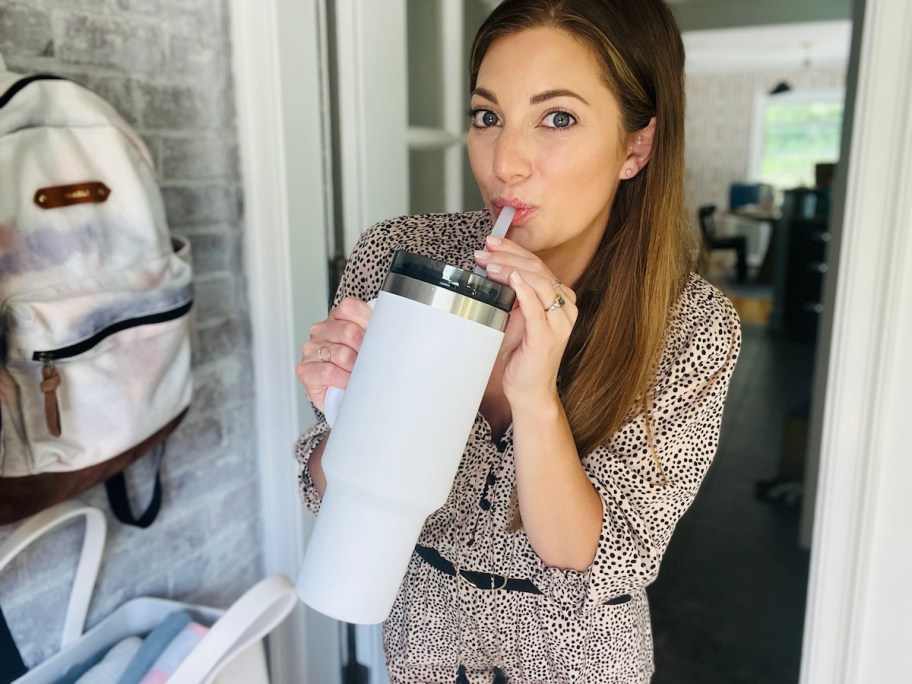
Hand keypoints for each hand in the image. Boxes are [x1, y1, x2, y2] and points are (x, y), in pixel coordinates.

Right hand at [295, 297, 372, 412]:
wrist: (343, 397)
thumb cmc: (357, 369)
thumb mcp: (370, 346)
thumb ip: (379, 333)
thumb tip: (394, 332)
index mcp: (337, 318)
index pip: (350, 308)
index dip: (367, 323)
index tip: (377, 339)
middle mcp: (321, 330)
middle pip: (349, 332)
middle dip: (365, 351)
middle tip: (371, 363)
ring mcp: (311, 349)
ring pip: (341, 354)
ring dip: (355, 369)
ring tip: (359, 375)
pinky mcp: (305, 369)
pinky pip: (328, 372)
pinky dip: (343, 380)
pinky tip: (347, 383)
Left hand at [474, 237, 577, 406]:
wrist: (530, 389)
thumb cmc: (522, 355)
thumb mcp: (517, 318)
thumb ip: (513, 296)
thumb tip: (490, 271)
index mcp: (561, 299)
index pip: (538, 265)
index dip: (514, 251)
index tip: (491, 244)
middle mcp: (566, 307)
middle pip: (539, 269)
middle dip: (509, 256)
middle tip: (484, 252)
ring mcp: (559, 322)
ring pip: (540, 282)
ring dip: (511, 269)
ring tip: (489, 265)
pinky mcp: (547, 337)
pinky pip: (537, 307)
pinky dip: (524, 290)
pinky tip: (512, 279)